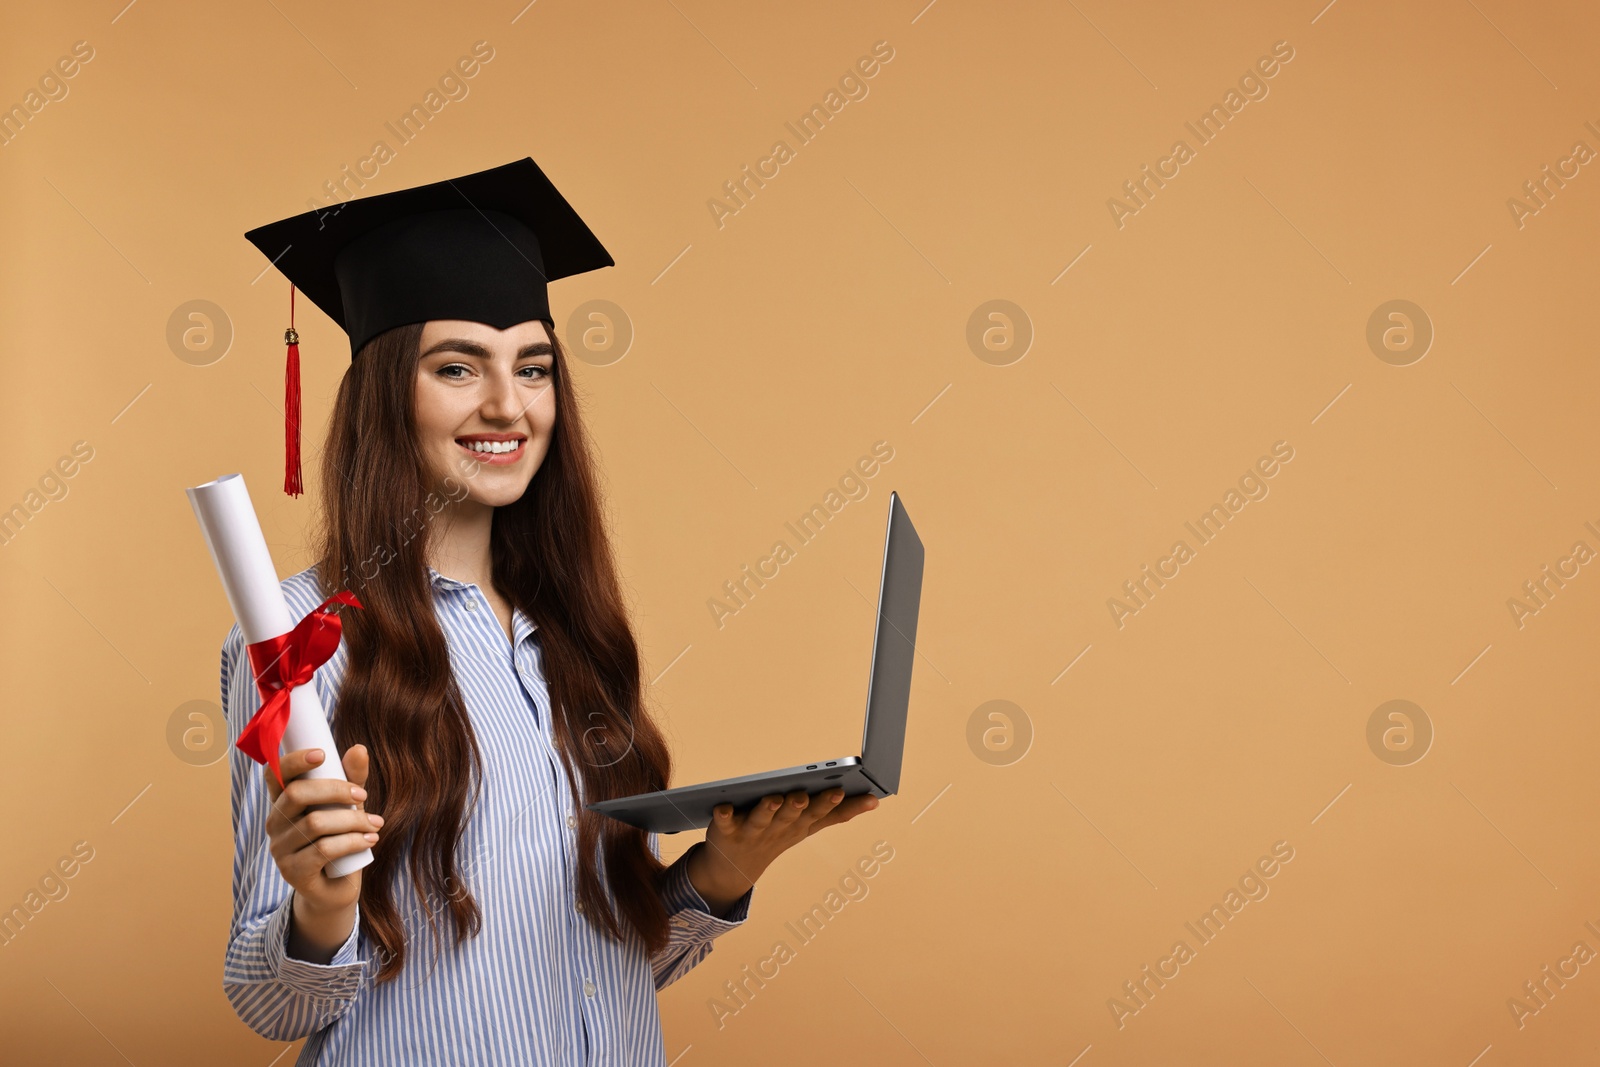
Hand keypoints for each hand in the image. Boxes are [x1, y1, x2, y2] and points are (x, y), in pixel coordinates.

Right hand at [265, 745, 380, 958]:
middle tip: (363, 796)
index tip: (322, 754)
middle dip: (335, 790)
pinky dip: (352, 842)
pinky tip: (370, 840)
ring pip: (315, 824)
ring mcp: (280, 849)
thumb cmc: (340, 839)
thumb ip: (352, 780)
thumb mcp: (347, 807)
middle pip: (297, 795)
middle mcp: (275, 823)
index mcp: (283, 802)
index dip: (293, 761)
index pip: (275, 775)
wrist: (337, 887)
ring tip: (375, 824)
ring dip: (352, 820)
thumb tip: (359, 749)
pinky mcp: (292, 872)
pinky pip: (322, 850)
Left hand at [689, 787, 879, 912]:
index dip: (829, 804)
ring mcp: (752, 831)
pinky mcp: (726, 830)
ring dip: (767, 809)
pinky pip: (724, 821)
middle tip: (805, 794)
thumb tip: (876, 800)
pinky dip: (722, 815)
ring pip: (761, 819)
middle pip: (790, 816)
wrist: (735, 867)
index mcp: (799, 824)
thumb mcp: (810, 825)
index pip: (817, 814)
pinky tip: (722, 806)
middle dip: (799, 806)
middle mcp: (778, 828)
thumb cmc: (778, 835)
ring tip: (773, 797)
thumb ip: (841, 812)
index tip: (841, 791)